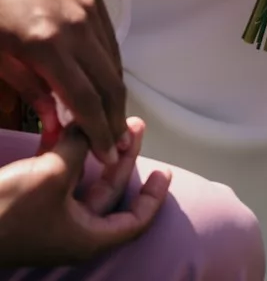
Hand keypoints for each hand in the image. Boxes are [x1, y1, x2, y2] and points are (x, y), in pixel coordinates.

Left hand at [0, 0, 126, 164]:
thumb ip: (29, 89)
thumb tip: (56, 124)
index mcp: (44, 45)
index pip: (83, 99)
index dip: (98, 131)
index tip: (105, 155)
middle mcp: (76, 27)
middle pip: (109, 84)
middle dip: (115, 120)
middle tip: (116, 145)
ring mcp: (90, 8)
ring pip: (114, 63)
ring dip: (116, 95)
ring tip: (113, 120)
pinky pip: (110, 40)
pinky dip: (111, 66)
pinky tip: (105, 83)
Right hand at [0, 117, 169, 266]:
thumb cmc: (12, 211)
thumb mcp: (53, 174)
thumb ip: (79, 147)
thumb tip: (89, 124)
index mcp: (88, 235)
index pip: (134, 221)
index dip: (152, 197)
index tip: (164, 171)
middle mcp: (73, 228)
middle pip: (110, 192)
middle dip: (123, 156)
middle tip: (135, 125)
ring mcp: (51, 216)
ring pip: (84, 180)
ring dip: (94, 149)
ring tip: (105, 119)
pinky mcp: (31, 202)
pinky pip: (58, 176)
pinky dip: (65, 153)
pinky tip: (69, 127)